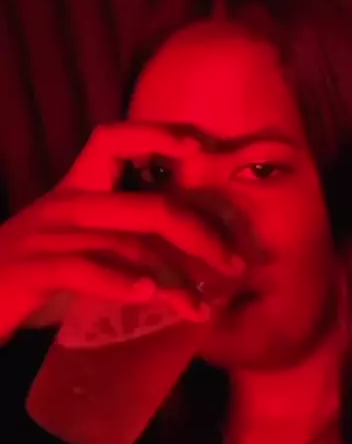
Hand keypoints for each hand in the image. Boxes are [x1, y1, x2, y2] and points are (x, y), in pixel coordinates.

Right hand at [0, 122, 242, 342]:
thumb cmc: (26, 273)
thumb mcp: (71, 243)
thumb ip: (115, 237)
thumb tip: (176, 254)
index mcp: (74, 190)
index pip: (112, 140)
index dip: (155, 134)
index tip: (197, 146)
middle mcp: (64, 205)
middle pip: (148, 207)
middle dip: (200, 235)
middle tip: (233, 264)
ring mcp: (47, 237)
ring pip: (128, 245)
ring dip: (174, 281)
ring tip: (199, 308)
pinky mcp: (31, 270)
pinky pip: (84, 270)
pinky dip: (119, 283)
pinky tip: (147, 297)